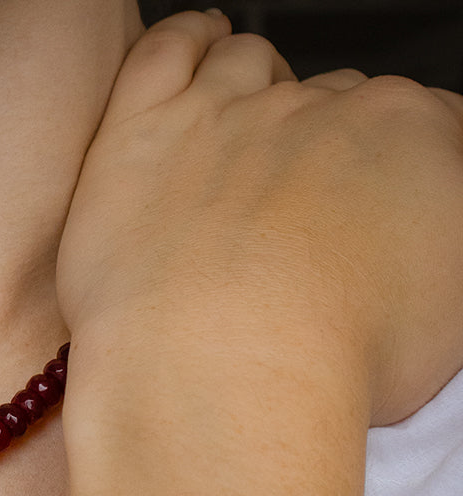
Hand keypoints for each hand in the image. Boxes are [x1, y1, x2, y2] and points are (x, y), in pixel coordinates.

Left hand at [56, 10, 462, 425]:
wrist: (230, 378)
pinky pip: (163, 54)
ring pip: (244, 66)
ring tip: (238, 131)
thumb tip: (427, 229)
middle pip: (325, 103)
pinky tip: (194, 50)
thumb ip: (446, 244)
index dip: (404, 160)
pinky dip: (182, 40)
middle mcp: (314, 113)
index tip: (388, 197)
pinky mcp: (140, 136)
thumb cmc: (339, 360)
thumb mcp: (456, 310)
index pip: (418, 123)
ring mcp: (221, 117)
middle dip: (320, 142)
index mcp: (403, 136)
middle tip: (297, 208)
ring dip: (249, 82)